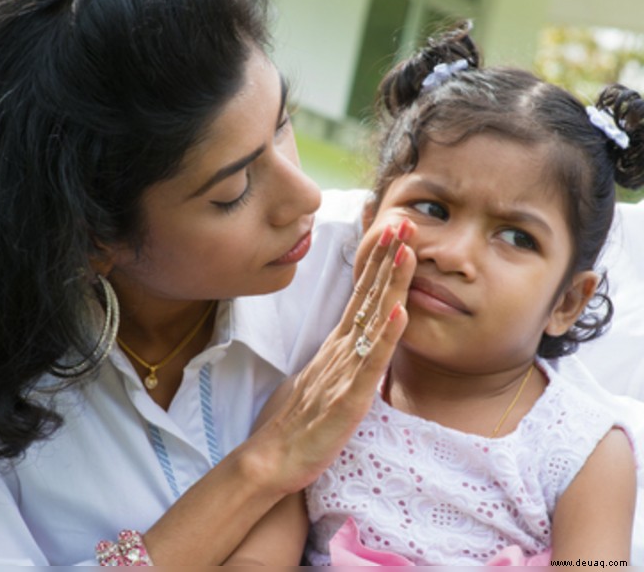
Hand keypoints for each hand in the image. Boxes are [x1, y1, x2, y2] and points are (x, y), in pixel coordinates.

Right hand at [246, 221, 416, 494]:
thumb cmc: (296, 421)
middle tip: (405, 221)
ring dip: (390, 283)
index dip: (378, 264)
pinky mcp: (348, 398)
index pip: (361, 297)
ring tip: (407, 250)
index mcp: (337, 347)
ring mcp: (344, 371)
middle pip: (368, 297)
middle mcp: (340, 350)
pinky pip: (371, 363)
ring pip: (372, 320)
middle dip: (387, 258)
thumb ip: (339, 358)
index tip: (393, 233)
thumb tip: (354, 342)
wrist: (272, 456)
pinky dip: (387, 336)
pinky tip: (400, 311)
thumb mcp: (322, 378)